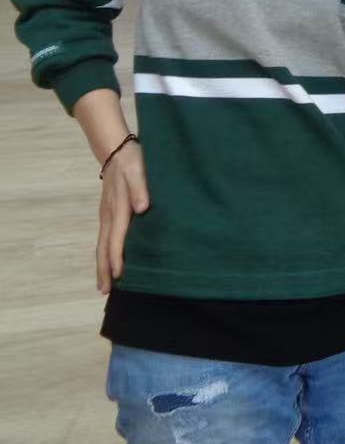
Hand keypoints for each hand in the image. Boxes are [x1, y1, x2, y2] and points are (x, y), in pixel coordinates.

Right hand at [96, 139, 147, 294]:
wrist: (117, 151)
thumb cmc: (133, 162)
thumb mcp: (140, 171)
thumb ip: (141, 189)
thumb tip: (143, 208)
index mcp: (118, 208)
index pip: (116, 238)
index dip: (117, 257)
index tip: (118, 275)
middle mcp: (109, 215)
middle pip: (104, 247)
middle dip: (104, 269)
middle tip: (105, 292)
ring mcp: (106, 215)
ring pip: (102, 245)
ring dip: (102, 265)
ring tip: (104, 285)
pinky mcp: (108, 213)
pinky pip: (105, 238)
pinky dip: (105, 253)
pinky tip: (108, 262)